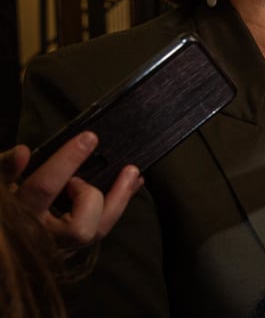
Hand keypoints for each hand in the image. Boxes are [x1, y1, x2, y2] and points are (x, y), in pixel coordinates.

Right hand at [0, 132, 142, 246]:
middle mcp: (42, 237)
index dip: (67, 161)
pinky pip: (101, 226)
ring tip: (132, 172)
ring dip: (119, 200)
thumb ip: (5, 168)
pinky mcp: (73, 245)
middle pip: (80, 228)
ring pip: (96, 231)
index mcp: (20, 215)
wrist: (4, 239)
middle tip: (96, 171)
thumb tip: (22, 152)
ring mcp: (60, 246)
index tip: (89, 138)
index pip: (44, 188)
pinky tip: (131, 184)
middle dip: (93, 196)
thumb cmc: (4, 206)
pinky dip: (118, 204)